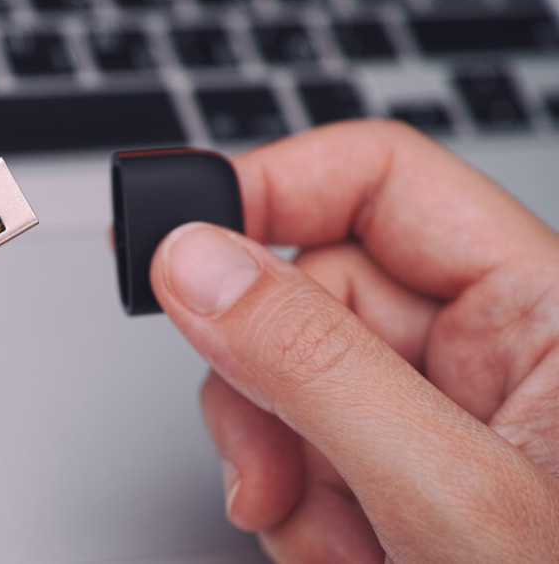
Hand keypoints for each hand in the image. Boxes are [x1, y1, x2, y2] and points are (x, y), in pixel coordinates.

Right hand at [150, 121, 558, 561]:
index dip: (273, 188)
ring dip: (275, 458)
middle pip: (308, 289)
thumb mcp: (448, 498)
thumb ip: (317, 369)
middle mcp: (486, 345)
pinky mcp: (392, 463)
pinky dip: (292, 502)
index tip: (182, 243)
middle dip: (265, 383)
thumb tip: (198, 264)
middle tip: (267, 463)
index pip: (379, 178)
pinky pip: (293, 443)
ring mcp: (433, 408)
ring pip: (285, 374)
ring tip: (326, 535)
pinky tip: (344, 550)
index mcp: (540, 308)